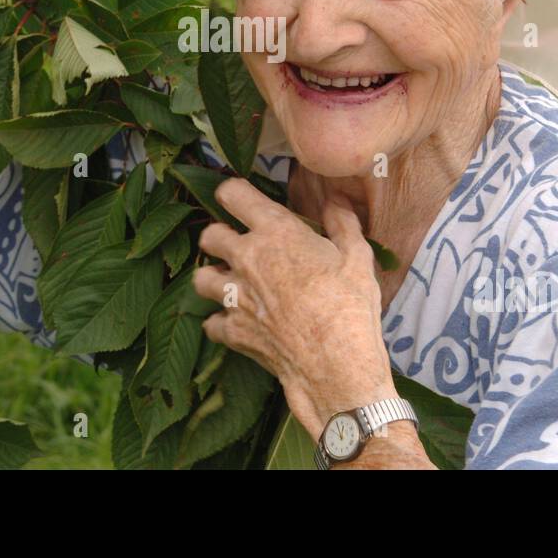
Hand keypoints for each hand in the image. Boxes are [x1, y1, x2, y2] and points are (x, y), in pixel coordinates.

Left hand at [191, 178, 396, 438]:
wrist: (336, 363)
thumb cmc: (349, 304)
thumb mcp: (357, 255)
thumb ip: (342, 221)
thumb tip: (335, 199)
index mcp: (274, 232)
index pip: (233, 194)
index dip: (233, 194)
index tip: (240, 200)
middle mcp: (245, 259)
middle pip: (209, 236)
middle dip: (219, 237)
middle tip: (238, 245)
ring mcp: (234, 297)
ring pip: (200, 277)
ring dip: (213, 277)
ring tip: (232, 283)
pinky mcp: (232, 331)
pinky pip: (211, 322)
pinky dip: (221, 322)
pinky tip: (237, 323)